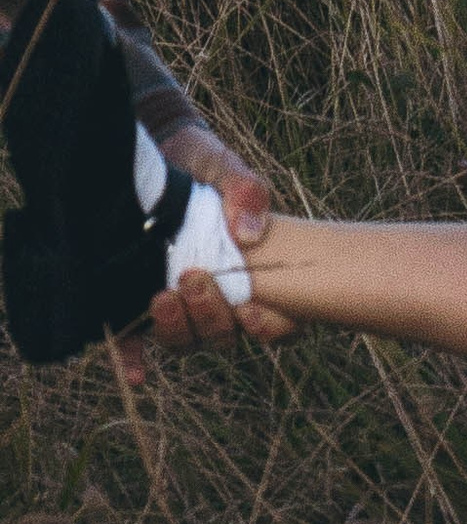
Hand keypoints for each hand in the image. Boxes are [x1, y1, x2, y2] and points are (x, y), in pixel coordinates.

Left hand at [129, 130, 295, 378]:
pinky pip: (137, 340)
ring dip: (179, 330)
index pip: (275, 320)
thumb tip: (249, 233)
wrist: (157, 149)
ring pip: (186, 341)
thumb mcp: (227, 169)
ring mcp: (178, 300)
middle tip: (193, 280)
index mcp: (252, 273)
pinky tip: (135, 374)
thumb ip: (246, 193)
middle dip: (211, 317)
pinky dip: (135, 360)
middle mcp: (218, 296)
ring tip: (163, 298)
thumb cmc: (203, 162)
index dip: (270, 327)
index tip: (250, 309)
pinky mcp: (136, 298)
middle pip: (225, 335)